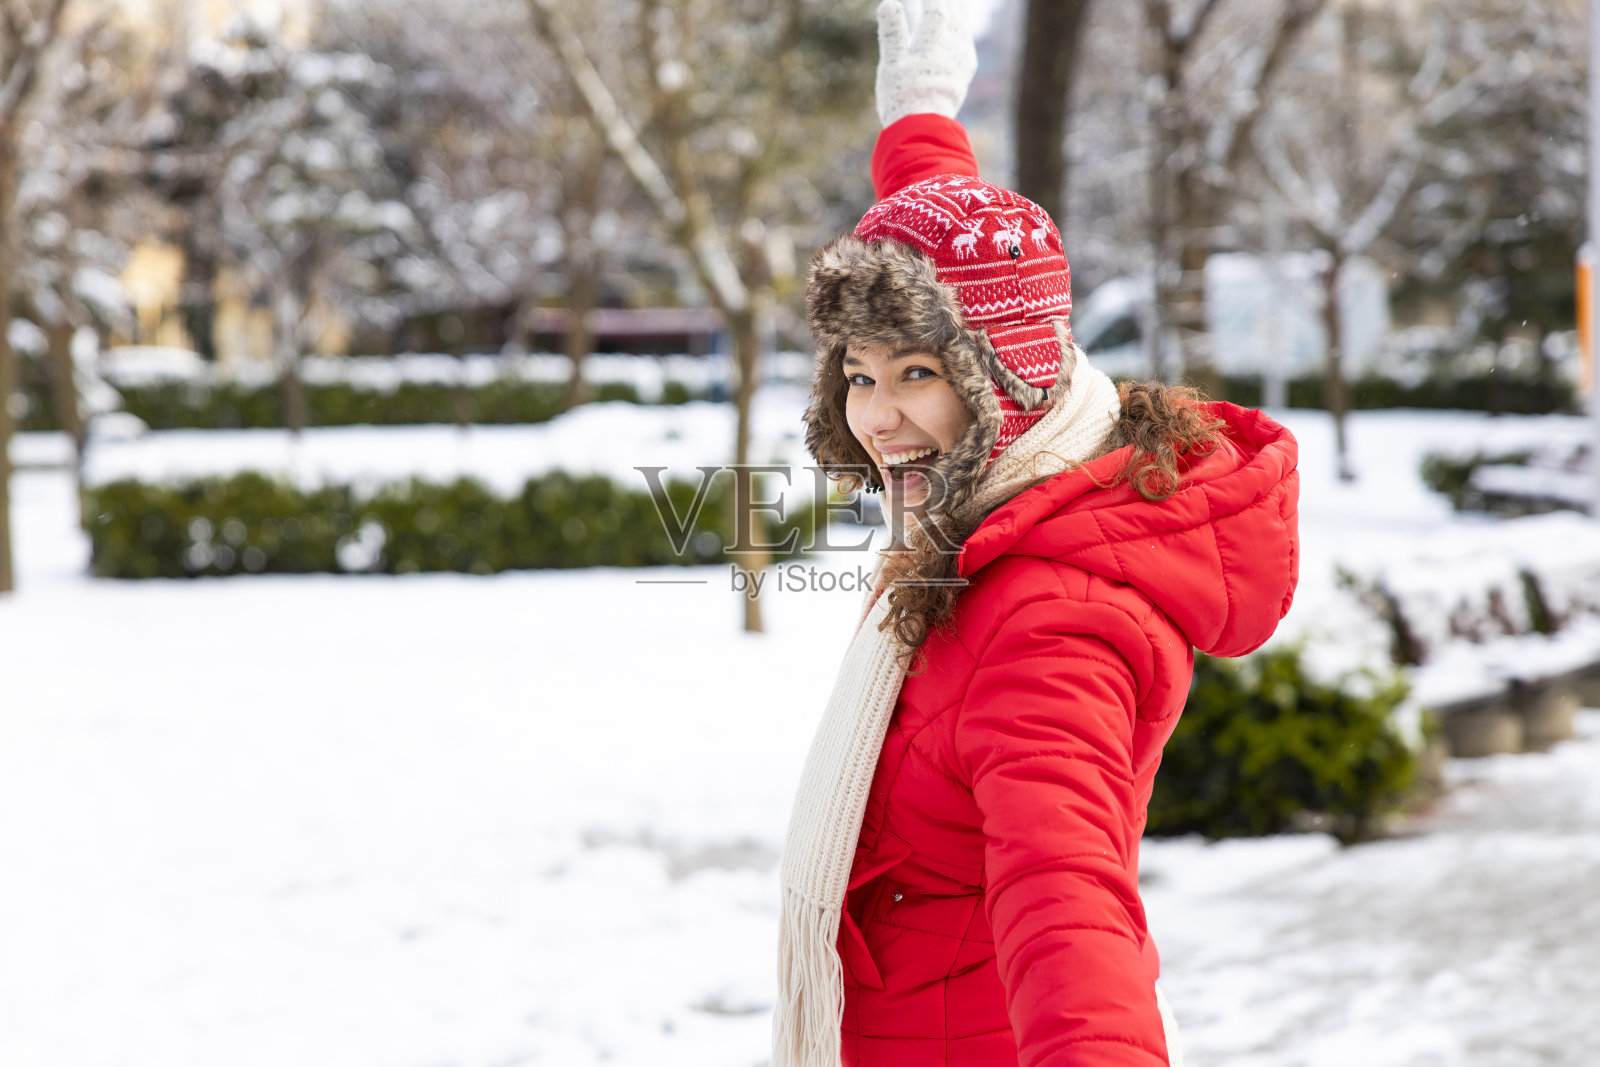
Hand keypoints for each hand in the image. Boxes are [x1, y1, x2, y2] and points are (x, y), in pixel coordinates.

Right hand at [874, 0, 978, 127]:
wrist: (925, 130)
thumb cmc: (903, 100)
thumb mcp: (891, 67)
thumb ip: (892, 33)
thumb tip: (888, 3)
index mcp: (932, 45)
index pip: (935, 9)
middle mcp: (952, 48)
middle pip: (952, 11)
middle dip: (942, 0)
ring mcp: (962, 57)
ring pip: (961, 21)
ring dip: (955, 7)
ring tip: (951, 0)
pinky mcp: (966, 67)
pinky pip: (964, 36)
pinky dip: (959, 21)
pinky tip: (957, 18)